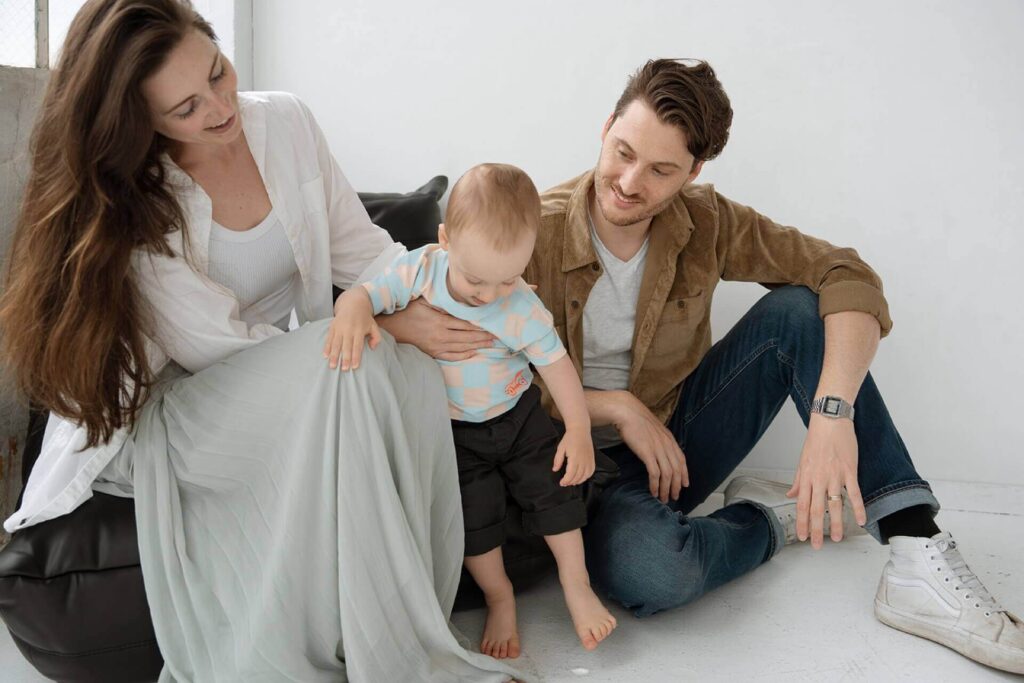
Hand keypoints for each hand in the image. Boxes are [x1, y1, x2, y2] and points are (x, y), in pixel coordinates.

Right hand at [324, 290, 379, 369]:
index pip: (357, 346)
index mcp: (359, 330)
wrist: (353, 304)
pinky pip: (329, 338)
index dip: (356, 357)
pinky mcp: (332, 326)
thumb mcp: (374, 326)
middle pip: (346, 346)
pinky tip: (325, 356)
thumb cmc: (365, 319)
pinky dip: (326, 347)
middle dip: (345, 358)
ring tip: (332, 366)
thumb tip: (372, 348)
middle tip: (344, 369)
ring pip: (336, 343)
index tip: (354, 367)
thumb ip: (376, 337)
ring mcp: (339, 327)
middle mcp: (349, 329)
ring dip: (334, 355)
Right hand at [376, 299, 494, 360]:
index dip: (479, 327)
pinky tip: (473, 353)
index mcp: (439, 322)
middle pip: (467, 337)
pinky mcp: (433, 353)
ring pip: (462, 348)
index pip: (465, 325)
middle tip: (497, 337)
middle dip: (483, 337)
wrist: (392, 329)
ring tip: (490, 344)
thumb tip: (457, 300)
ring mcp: (437, 346)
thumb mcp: (423, 302)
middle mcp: (440, 336)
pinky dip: (464, 355)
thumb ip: (440, 303)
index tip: (491, 326)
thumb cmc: (407, 312)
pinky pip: (452, 356)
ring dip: (477, 346)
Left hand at [552, 427, 594, 485]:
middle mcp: (583, 460)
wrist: (580, 430)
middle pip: (577, 477)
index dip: (566, 481)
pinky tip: (581, 477)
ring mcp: (589, 460)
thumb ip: (558, 460)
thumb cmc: (569, 438)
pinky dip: (586, 477)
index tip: (561, 483)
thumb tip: (555, 469)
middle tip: (565, 483)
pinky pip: (591, 471)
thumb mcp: (560, 448)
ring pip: (585, 476)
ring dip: (578, 481)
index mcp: (574, 458)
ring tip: (572, 482)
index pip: (570, 474)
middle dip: (570, 482)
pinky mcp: (592, 459)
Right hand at [611, 391, 688, 502]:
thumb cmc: (636, 419)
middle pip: (676, 470)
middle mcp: (667, 445)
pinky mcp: (647, 453)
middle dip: (676, 486)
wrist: (626, 411)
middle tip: (673, 497)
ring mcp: (658, 449)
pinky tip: (653, 491)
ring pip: (667, 474)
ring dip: (666, 489)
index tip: (684, 485)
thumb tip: (659, 449)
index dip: (684, 474)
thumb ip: (659, 439)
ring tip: (663, 498)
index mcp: (669, 439)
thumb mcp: (653, 429)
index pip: (682, 460)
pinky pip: (655, 473)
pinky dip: (655, 484)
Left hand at [786, 415, 866, 548]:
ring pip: (835, 505)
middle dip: (816, 529)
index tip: (802, 536)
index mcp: (806, 477)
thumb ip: (798, 481)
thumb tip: (791, 494)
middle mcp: (819, 479)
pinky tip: (861, 520)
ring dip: (837, 523)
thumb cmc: (816, 440)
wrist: (829, 422)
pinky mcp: (849, 471)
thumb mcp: (802, 461)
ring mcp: (834, 476)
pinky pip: (854, 493)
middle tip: (816, 545)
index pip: (802, 505)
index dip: (802, 522)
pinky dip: (858, 507)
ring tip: (838, 538)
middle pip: (817, 509)